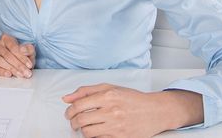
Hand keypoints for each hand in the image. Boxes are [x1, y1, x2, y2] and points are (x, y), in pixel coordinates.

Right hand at [0, 34, 33, 77]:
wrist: (12, 61)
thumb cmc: (20, 55)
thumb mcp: (28, 51)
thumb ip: (28, 49)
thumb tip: (22, 50)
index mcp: (6, 38)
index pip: (13, 47)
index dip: (22, 57)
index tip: (29, 65)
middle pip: (7, 54)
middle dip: (18, 65)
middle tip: (26, 73)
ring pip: (0, 60)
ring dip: (11, 69)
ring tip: (19, 75)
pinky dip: (1, 71)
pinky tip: (8, 74)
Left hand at [63, 84, 203, 137]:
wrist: (155, 111)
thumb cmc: (131, 98)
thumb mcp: (109, 88)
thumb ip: (85, 91)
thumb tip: (66, 98)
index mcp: (107, 96)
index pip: (78, 105)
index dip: (69, 110)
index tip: (68, 113)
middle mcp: (112, 111)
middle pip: (81, 120)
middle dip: (72, 122)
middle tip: (73, 122)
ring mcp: (117, 126)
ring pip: (88, 133)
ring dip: (82, 131)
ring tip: (84, 127)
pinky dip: (95, 137)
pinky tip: (96, 131)